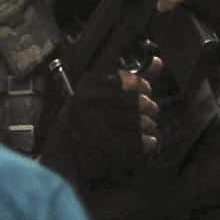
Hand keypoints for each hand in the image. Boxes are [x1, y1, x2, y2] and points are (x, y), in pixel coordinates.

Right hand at [66, 60, 161, 177]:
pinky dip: (147, 143)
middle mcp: (86, 105)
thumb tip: (158, 61)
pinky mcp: (101, 148)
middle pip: (136, 102)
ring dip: (149, 126)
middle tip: (150, 114)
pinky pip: (136, 142)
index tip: (147, 92)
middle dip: (150, 109)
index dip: (142, 86)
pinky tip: (150, 143)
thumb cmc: (83, 123)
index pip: (125, 80)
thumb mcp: (98, 97)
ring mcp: (92, 126)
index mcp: (86, 89)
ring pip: (138, 122)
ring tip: (148, 128)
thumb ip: (130, 80)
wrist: (60, 158)